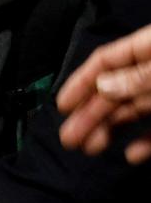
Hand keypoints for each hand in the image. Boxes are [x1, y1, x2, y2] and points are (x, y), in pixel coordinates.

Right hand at [58, 24, 150, 162]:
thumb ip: (138, 77)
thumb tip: (102, 86)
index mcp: (148, 47)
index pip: (106, 61)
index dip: (81, 82)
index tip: (61, 106)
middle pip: (115, 90)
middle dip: (90, 113)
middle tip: (68, 138)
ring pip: (133, 110)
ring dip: (110, 128)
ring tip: (89, 148)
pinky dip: (146, 142)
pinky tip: (132, 155)